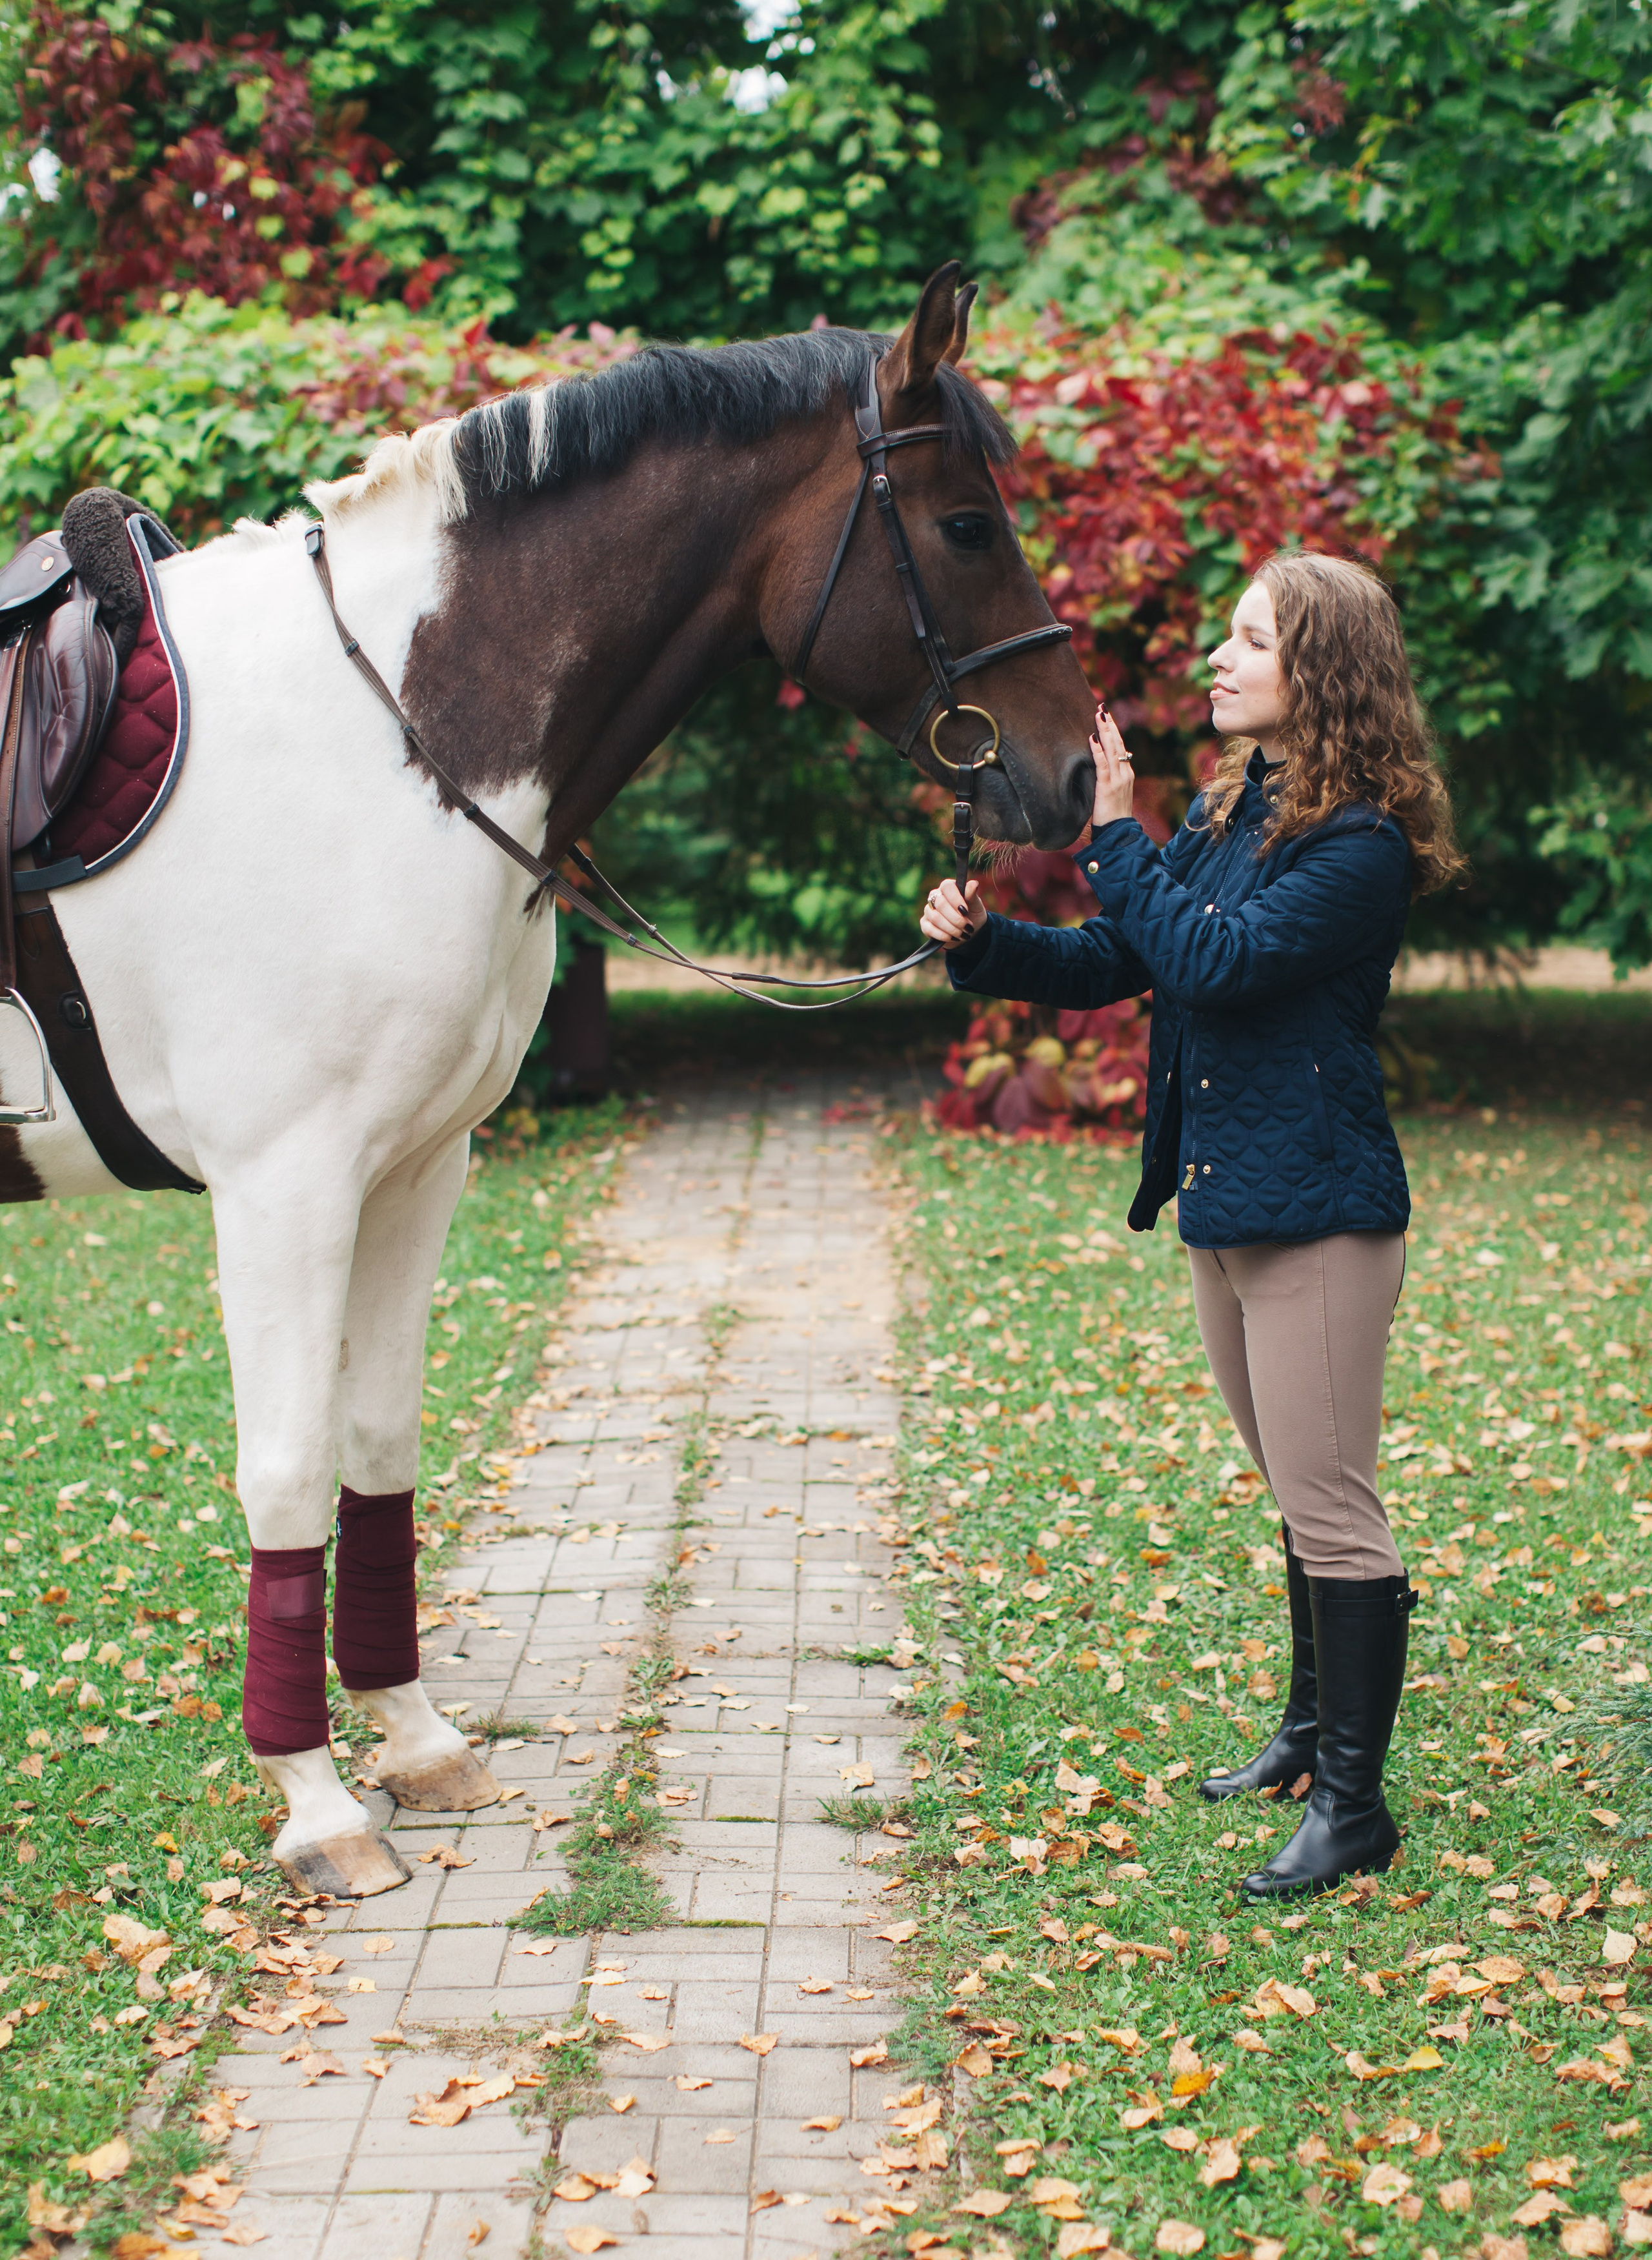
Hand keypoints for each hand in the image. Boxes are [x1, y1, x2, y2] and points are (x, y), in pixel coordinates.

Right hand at [920, 877, 986, 948]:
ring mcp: (928, 910)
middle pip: (940, 903)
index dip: (955, 899)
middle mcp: (935, 896)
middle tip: (968, 927)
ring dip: (951, 928)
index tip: (965, 911)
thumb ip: (972, 895)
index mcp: (948, 887)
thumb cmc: (972, 915)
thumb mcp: (976, 906)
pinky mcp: (925, 924)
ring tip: (963, 934)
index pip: (947, 887)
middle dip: (956, 918)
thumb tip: (974, 883)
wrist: (968, 932)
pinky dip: (944, 935)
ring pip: (935, 917)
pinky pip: (929, 929)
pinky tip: (954, 938)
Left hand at [1090, 702, 1136, 829]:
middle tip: (1102, 708)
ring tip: (1098, 715)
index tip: (1106, 716)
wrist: (1119, 834)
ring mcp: (1119, 780)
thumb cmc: (1113, 816)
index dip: (1113, 730)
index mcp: (1127, 773)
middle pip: (1118, 743)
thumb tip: (1100, 767)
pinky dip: (1097, 751)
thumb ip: (1110, 778)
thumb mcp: (1113, 793)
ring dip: (1104, 731)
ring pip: (1112, 750)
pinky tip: (1092, 739)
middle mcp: (1126, 773)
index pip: (1120, 747)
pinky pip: (1103, 765)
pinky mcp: (1108, 787)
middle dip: (1109, 724)